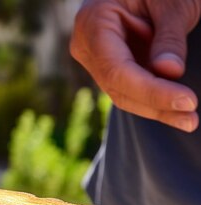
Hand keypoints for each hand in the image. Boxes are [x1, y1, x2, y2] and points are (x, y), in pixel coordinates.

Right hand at [70, 0, 200, 131]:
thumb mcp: (171, 2)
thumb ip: (169, 36)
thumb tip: (169, 72)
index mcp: (93, 23)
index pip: (117, 69)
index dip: (150, 91)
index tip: (186, 101)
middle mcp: (86, 45)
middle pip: (117, 86)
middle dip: (155, 105)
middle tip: (192, 119)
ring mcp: (95, 58)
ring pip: (122, 93)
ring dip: (156, 108)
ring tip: (189, 119)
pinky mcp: (109, 65)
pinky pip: (128, 88)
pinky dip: (153, 99)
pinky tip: (177, 110)